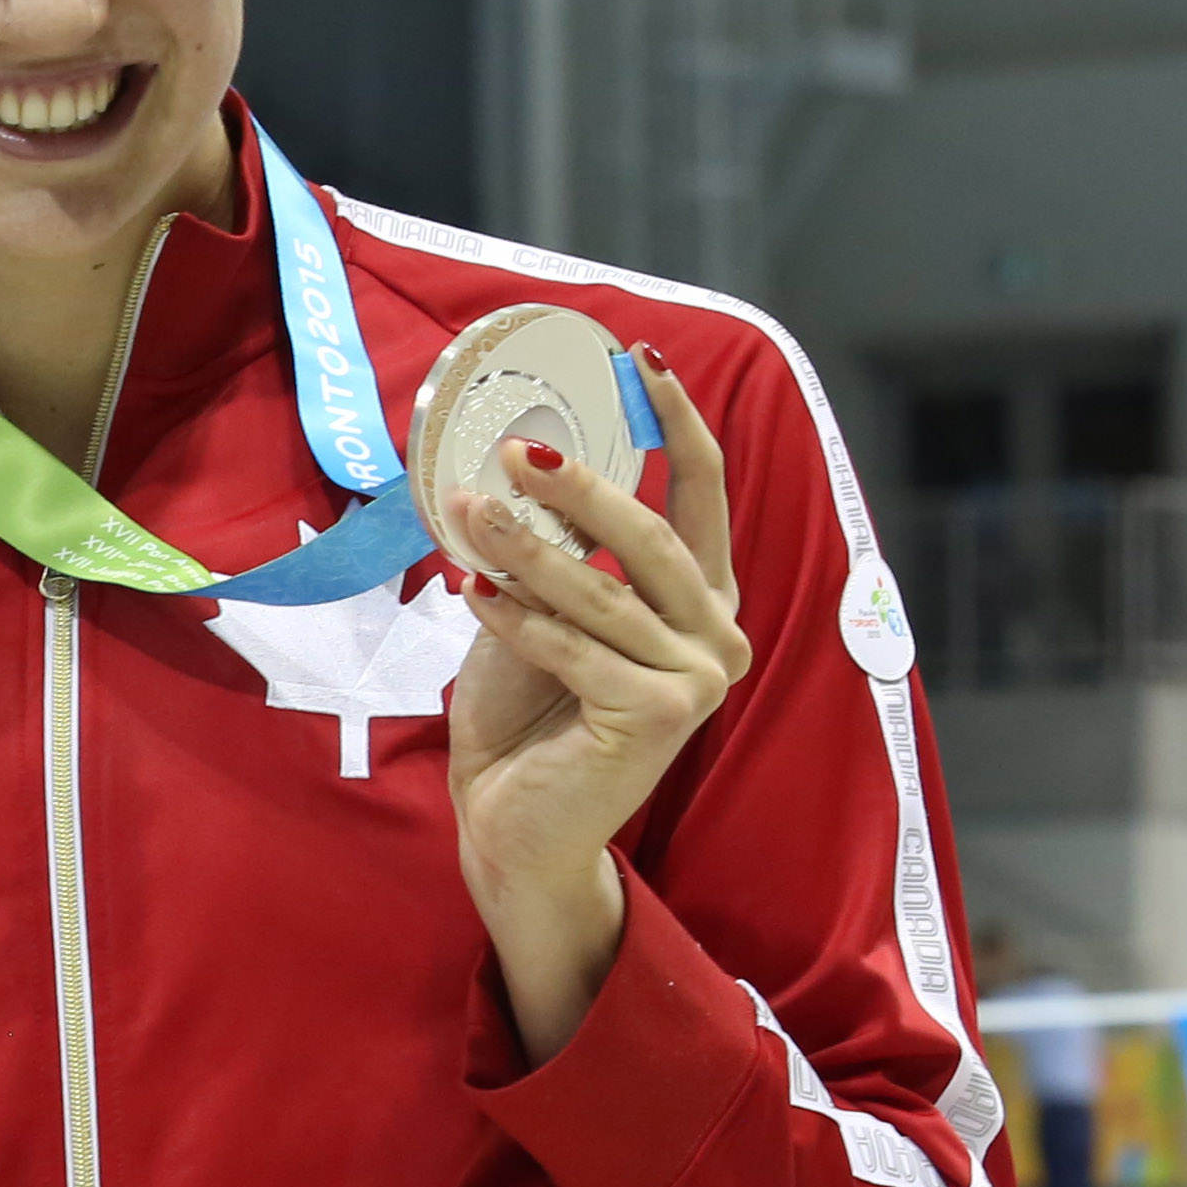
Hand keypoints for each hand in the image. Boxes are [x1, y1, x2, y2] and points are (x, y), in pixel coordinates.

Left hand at [444, 355, 748, 1063]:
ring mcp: (698, 680)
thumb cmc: (527, 717)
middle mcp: (718, 634)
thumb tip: (512, 465)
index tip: (642, 361)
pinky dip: (520, 619)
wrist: (515, 825)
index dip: (679, 424)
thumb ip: (549, 553)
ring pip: (605, 592)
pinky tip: (473, 593)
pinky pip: (576, 649)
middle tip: (516, 447)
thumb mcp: (537, 615)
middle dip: (582, 486)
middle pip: (654, 536)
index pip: (704, 495)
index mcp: (700, 601)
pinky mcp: (660, 717)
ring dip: (529, 548)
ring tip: (468, 510)